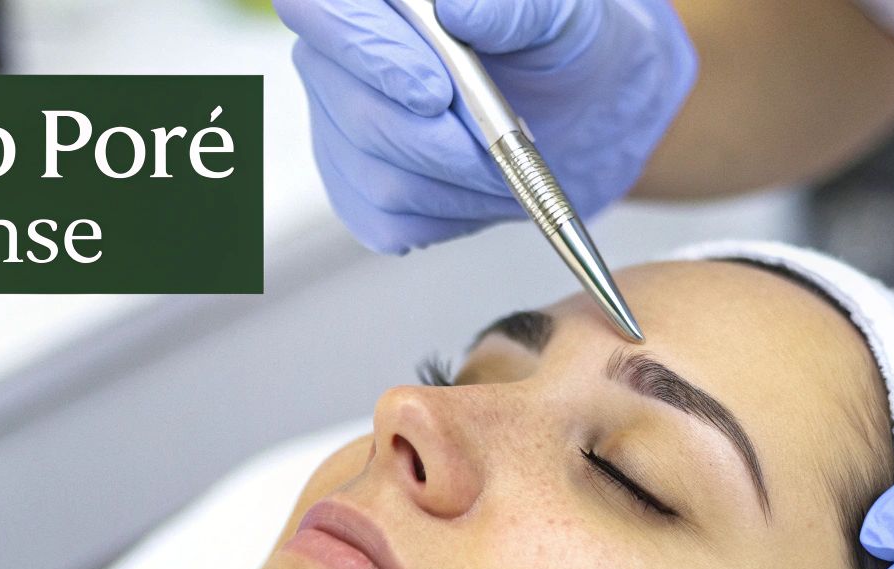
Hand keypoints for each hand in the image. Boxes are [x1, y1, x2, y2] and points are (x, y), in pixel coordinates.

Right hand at [277, 0, 696, 253]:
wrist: (577, 110)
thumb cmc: (557, 46)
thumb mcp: (554, 16)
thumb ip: (510, 9)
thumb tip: (458, 10)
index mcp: (372, 0)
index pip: (317, 10)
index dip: (366, 53)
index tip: (435, 92)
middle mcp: (337, 58)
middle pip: (356, 111)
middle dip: (443, 142)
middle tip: (506, 141)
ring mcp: (338, 126)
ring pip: (378, 177)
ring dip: (462, 183)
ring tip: (509, 165)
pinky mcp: (355, 190)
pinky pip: (388, 221)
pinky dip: (453, 216)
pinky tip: (481, 188)